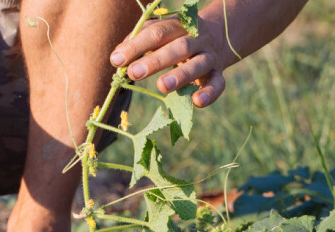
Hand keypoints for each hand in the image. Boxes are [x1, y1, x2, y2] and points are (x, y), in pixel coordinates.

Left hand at [110, 16, 227, 107]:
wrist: (218, 35)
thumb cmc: (175, 38)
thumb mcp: (160, 33)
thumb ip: (138, 40)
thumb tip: (117, 56)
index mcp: (177, 26)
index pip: (156, 33)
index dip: (136, 46)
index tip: (116, 60)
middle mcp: (195, 39)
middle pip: (177, 48)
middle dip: (155, 61)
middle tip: (135, 73)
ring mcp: (209, 56)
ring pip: (198, 64)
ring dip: (181, 75)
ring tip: (162, 86)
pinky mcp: (218, 73)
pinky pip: (218, 83)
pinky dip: (209, 93)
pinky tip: (197, 101)